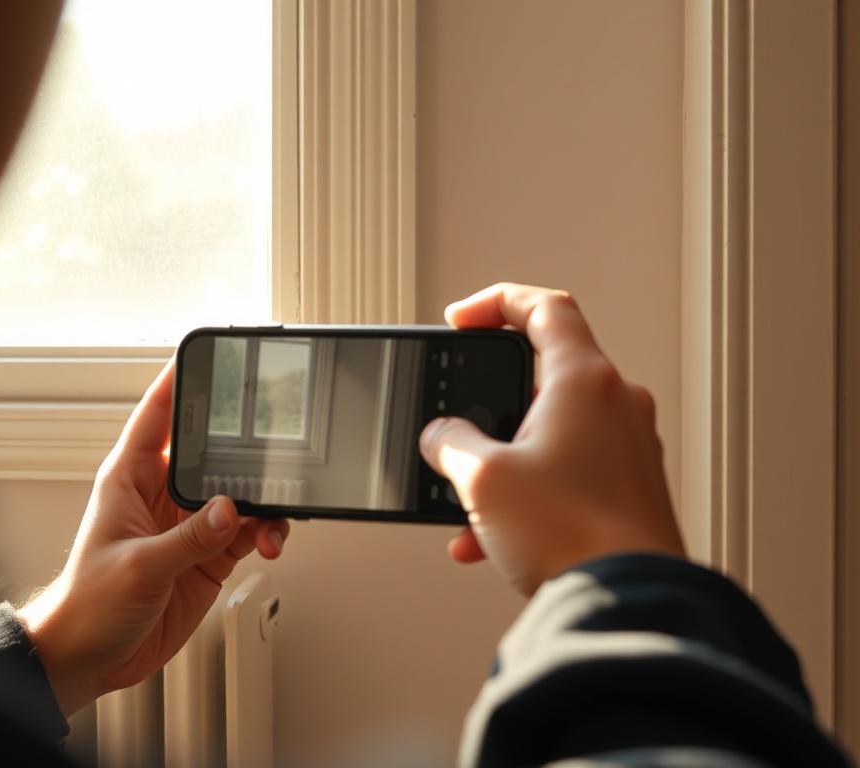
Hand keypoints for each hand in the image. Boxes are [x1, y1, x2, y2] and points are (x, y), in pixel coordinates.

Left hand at [17, 358, 288, 716]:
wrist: (92, 657)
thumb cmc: (88, 604)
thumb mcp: (137, 566)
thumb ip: (187, 538)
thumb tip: (229, 510)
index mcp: (130, 478)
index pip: (156, 415)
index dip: (179, 381)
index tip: (208, 356)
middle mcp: (162, 493)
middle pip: (211, 451)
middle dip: (244, 449)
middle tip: (275, 447)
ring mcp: (188, 523)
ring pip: (240, 493)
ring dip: (263, 503)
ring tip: (271, 521)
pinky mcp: (208, 553)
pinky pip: (248, 530)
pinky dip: (266, 534)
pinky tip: (268, 544)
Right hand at [419, 283, 683, 595]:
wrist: (628, 605)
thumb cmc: (574, 537)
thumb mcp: (484, 479)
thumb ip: (452, 443)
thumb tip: (443, 437)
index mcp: (585, 382)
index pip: (543, 309)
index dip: (495, 303)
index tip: (462, 321)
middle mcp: (616, 407)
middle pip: (542, 375)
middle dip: (489, 404)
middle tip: (459, 427)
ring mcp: (628, 449)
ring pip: (550, 433)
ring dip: (504, 461)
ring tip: (469, 502)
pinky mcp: (628, 489)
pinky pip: (567, 473)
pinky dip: (528, 492)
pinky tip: (491, 538)